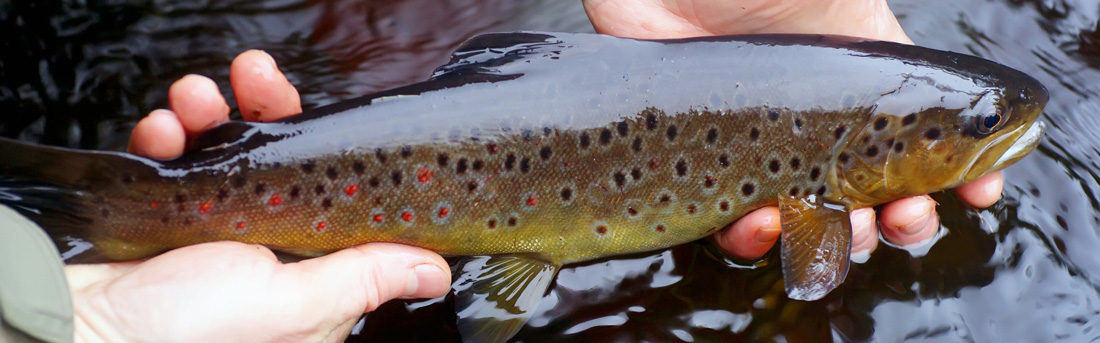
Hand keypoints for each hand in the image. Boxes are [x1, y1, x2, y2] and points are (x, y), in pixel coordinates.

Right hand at [76, 51, 451, 342]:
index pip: (332, 195)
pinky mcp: (164, 215)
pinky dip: (166, 137)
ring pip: (224, 152)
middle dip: (265, 112)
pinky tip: (161, 129)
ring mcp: (211, 230)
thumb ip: (362, 278)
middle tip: (252, 75)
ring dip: (209, 114)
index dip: (326, 148)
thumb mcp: (293, 305)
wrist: (82, 332)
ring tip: (193, 99)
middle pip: (278, 161)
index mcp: (305, 272)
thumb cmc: (188, 336)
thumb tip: (434, 273)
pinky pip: (173, 161)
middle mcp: (262, 249)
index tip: (318, 112)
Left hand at [583, 0, 1004, 260]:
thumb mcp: (843, 3)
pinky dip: (751, 239)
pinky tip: (763, 224)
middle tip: (908, 219)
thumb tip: (975, 88)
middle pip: (865, 196)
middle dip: (900, 221)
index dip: (953, 174)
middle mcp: (808, 123)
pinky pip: (726, 223)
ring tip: (847, 231)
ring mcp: (752, 147)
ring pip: (802, 221)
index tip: (981, 191)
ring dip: (833, 240)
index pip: (913, 142)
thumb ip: (889, 38)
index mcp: (853, 84)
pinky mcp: (692, 163)